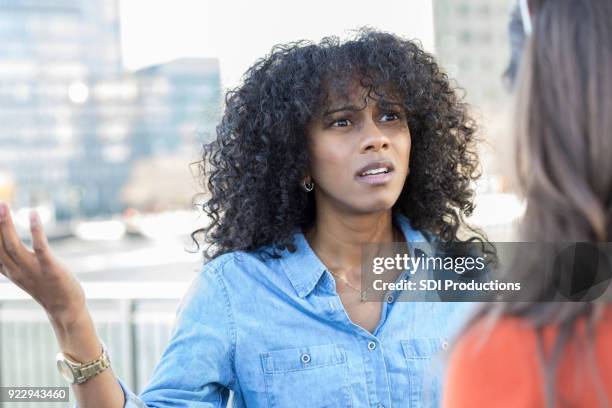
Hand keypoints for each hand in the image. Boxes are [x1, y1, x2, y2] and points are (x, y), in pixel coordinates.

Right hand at [0, 202, 86, 325]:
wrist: (66, 309)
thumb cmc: (46, 287)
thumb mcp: (23, 273)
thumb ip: (10, 260)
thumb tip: (1, 243)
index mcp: (9, 270)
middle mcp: (16, 270)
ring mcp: (32, 269)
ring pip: (13, 245)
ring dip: (6, 225)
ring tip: (2, 205)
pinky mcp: (50, 267)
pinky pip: (40, 247)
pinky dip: (36, 231)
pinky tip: (33, 215)